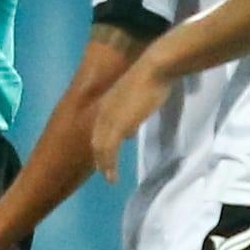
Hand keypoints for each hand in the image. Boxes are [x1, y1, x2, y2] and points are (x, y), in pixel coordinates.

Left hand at [90, 60, 172, 181]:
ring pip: (100, 148)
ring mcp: (108, 119)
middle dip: (98, 158)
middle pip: (95, 140)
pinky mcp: (117, 125)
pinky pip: (109, 150)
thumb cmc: (151, 81)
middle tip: (104, 172)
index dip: (99, 145)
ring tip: (109, 178)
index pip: (97, 131)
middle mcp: (102, 113)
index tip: (102, 158)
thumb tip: (129, 133)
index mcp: (105, 106)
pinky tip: (112, 177)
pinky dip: (109, 166)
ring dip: (104, 165)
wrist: (154, 70)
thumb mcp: (136, 102)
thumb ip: (129, 117)